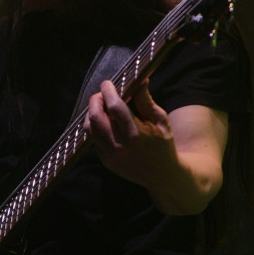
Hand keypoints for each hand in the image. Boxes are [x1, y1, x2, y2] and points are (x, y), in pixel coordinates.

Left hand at [85, 80, 227, 213]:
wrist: (162, 175)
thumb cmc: (164, 144)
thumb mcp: (160, 120)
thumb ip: (146, 100)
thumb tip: (139, 79)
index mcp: (136, 134)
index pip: (115, 107)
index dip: (108, 91)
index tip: (108, 83)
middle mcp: (119, 146)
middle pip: (96, 116)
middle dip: (96, 100)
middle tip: (102, 93)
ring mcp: (110, 156)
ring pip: (90, 128)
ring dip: (92, 112)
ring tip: (102, 106)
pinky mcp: (105, 161)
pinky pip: (93, 139)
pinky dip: (94, 126)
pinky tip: (103, 120)